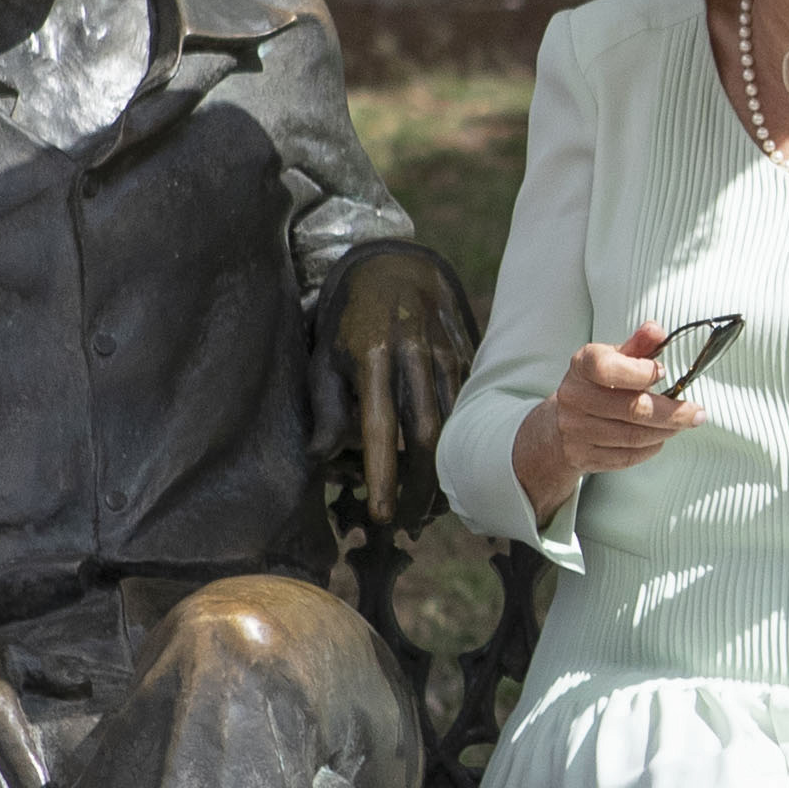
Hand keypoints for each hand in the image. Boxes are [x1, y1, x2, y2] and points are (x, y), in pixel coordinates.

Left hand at [334, 246, 471, 520]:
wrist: (396, 265)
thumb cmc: (349, 321)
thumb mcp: (324, 356)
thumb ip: (326, 407)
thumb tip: (322, 458)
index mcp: (372, 353)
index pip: (380, 426)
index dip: (382, 475)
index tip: (381, 514)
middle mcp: (414, 353)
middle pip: (426, 434)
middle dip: (420, 486)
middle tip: (407, 522)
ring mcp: (446, 351)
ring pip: (454, 424)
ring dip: (444, 472)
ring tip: (428, 509)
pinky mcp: (467, 352)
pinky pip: (467, 407)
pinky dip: (460, 445)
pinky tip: (447, 471)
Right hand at [515, 319, 701, 519]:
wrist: (559, 424)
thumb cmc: (596, 385)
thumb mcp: (613, 359)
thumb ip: (638, 345)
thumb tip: (656, 330)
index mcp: (582, 366)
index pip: (607, 368)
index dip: (641, 372)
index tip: (663, 373)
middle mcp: (574, 397)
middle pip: (633, 409)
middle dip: (673, 413)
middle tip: (697, 413)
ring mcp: (576, 430)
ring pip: (634, 436)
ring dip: (666, 431)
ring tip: (682, 424)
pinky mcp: (584, 456)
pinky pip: (627, 456)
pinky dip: (651, 448)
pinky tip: (659, 437)